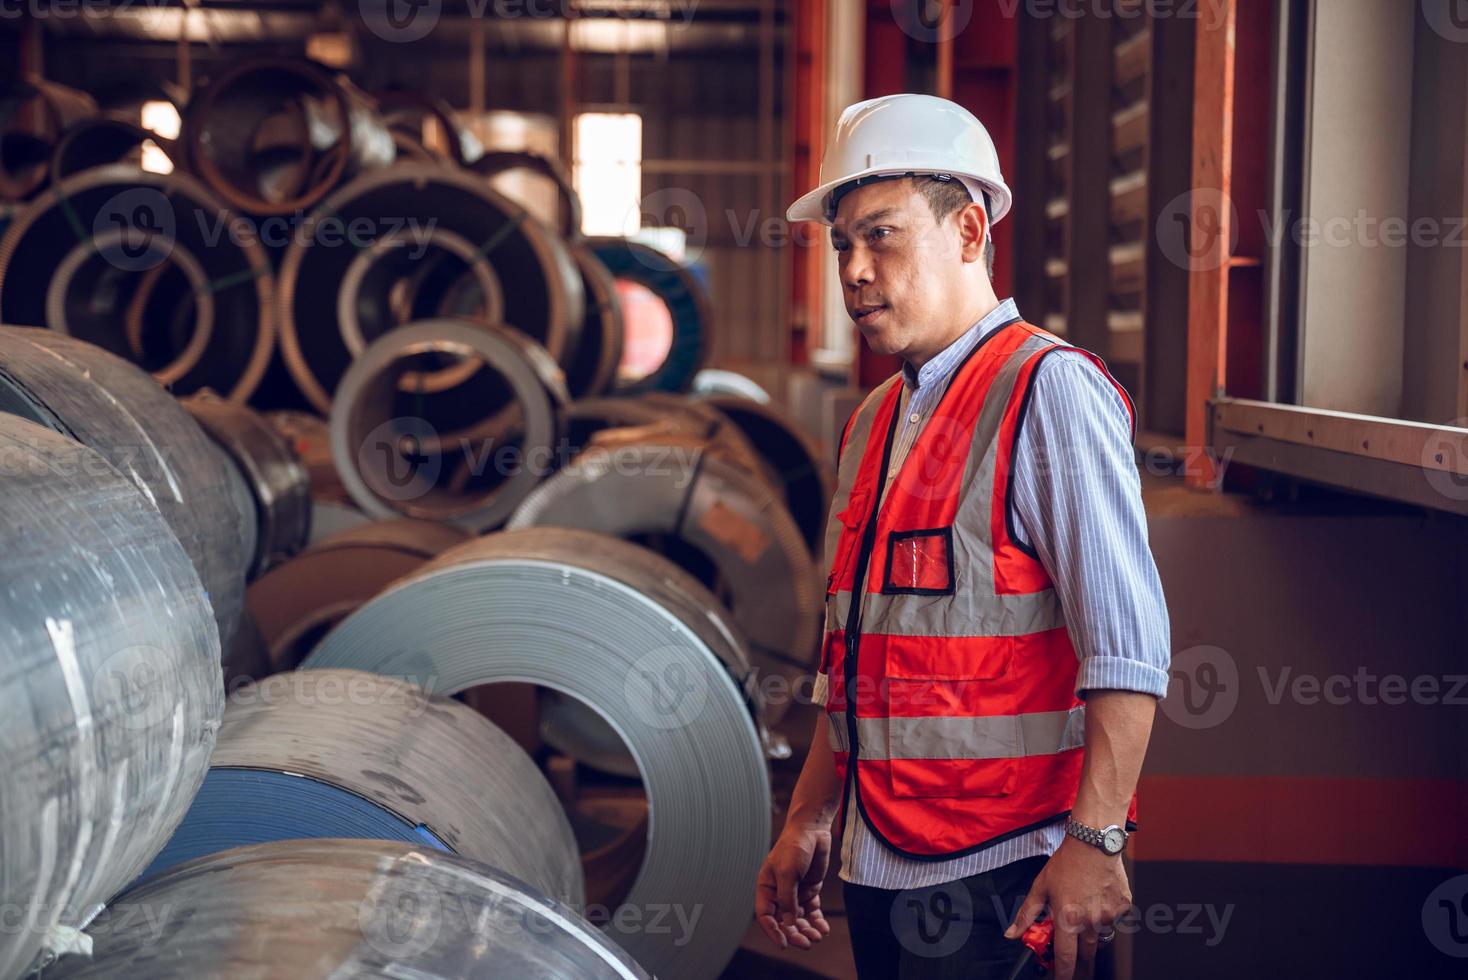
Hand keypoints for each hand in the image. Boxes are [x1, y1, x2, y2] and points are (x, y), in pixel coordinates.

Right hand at [754, 823, 832, 949]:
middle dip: (794, 934)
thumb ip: (787, 898)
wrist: (812, 830)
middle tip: (806, 944)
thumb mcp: (788, 872)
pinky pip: (812, 912)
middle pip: (784, 921)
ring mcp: (795, 893)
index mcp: (766, 887)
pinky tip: (824, 929)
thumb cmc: (794, 847)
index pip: (765, 915)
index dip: (772, 931)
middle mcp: (779, 893)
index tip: (783, 943)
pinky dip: (817, 921)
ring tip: (817, 937)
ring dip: (807, 930)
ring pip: (798, 919)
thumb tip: (789, 923)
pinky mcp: (810, 891)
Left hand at [1004, 837, 1130, 979]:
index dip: (1062, 974)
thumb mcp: (1040, 887)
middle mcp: (1090, 921)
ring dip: (1092, 929)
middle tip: (1071, 933)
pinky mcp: (1124, 907)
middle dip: (1078, 950)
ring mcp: (1110, 916)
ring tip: (1084, 904)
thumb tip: (1012, 934)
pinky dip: (1107, 913)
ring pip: (1101, 935)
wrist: (1094, 842)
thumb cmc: (1067, 863)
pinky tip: (1098, 895)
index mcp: (1068, 919)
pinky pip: (1115, 919)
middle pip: (1086, 952)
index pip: (1065, 958)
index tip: (1061, 979)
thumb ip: (1026, 915)